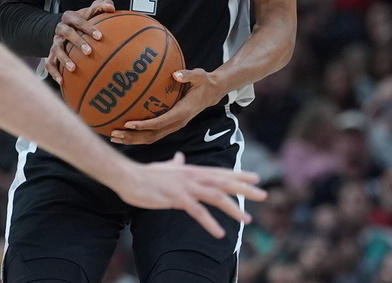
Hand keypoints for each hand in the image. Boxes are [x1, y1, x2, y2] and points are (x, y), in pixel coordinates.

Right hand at [45, 0, 114, 84]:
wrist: (64, 28)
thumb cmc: (83, 21)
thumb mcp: (90, 11)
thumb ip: (101, 6)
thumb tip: (112, 8)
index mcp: (69, 17)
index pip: (78, 20)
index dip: (88, 27)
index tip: (100, 36)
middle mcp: (60, 29)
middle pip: (67, 34)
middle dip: (77, 42)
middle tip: (89, 52)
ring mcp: (55, 42)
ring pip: (56, 50)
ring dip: (64, 59)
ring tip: (73, 69)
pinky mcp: (51, 54)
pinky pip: (50, 64)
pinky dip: (54, 73)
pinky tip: (61, 81)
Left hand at [109, 68, 220, 144]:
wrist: (212, 93)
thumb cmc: (203, 82)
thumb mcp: (199, 76)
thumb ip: (188, 75)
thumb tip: (176, 74)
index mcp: (181, 113)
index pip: (159, 123)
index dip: (143, 125)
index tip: (127, 124)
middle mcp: (177, 123)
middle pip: (152, 136)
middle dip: (132, 137)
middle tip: (114, 134)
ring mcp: (174, 126)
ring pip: (151, 138)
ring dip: (133, 139)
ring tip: (114, 137)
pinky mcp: (171, 125)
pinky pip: (153, 134)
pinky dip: (138, 135)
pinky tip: (125, 131)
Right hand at [113, 152, 265, 237]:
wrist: (128, 177)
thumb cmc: (146, 174)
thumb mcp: (164, 167)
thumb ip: (176, 164)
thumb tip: (180, 157)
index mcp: (191, 170)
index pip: (220, 172)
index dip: (238, 175)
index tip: (255, 178)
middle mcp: (192, 176)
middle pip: (223, 182)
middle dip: (244, 189)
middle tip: (263, 195)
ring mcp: (185, 187)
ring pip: (215, 197)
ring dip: (232, 208)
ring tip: (246, 220)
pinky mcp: (176, 198)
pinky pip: (197, 212)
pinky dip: (209, 223)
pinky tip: (219, 234)